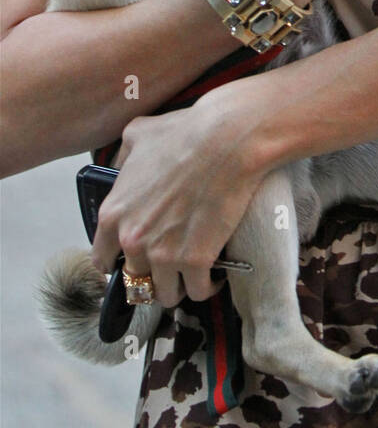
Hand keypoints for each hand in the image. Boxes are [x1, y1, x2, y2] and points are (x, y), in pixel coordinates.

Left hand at [91, 95, 258, 306]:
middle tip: (170, 262)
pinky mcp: (196, 260)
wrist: (226, 140)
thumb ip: (122, 158)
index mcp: (113, 214)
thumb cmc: (185, 133)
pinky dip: (207, 286)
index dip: (118, 261)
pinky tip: (214, 275)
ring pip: (166, 294)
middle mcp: (133, 240)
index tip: (134, 259)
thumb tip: (122, 167)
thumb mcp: (137, 134)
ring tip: (192, 274)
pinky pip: (198, 291)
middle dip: (152, 273)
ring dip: (179, 286)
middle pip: (136, 280)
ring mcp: (163, 254)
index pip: (102, 259)